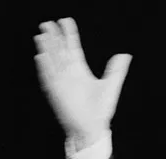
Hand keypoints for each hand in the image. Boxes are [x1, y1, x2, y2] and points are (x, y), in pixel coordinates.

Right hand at [34, 18, 132, 148]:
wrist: (92, 129)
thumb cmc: (100, 111)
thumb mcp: (111, 86)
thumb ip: (116, 70)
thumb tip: (125, 54)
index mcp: (80, 70)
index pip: (73, 48)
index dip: (69, 35)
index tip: (65, 21)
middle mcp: (69, 74)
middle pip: (59, 51)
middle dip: (53, 38)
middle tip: (47, 23)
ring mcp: (61, 83)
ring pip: (52, 62)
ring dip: (46, 49)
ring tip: (42, 35)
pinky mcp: (56, 93)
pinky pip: (49, 78)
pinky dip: (45, 68)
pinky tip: (40, 57)